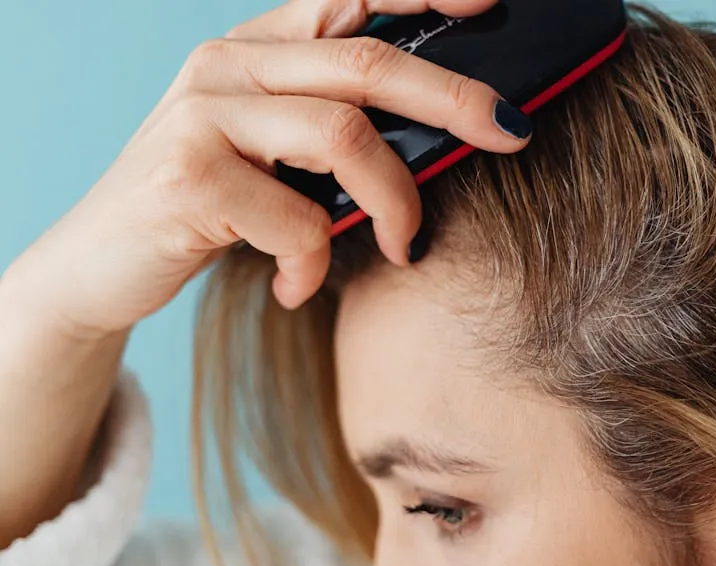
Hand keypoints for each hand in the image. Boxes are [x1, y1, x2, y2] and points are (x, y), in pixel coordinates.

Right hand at [3, 0, 529, 339]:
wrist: (102, 262)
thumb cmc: (208, 206)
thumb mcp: (269, 150)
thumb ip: (331, 123)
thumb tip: (443, 131)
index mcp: (256, 48)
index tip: (488, 7)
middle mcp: (228, 63)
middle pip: (369, 63)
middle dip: (454, 98)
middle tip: (512, 133)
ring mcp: (203, 114)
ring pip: (344, 135)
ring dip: (393, 203)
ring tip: (400, 248)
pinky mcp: (187, 177)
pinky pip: (297, 221)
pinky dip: (314, 264)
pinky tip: (298, 287)